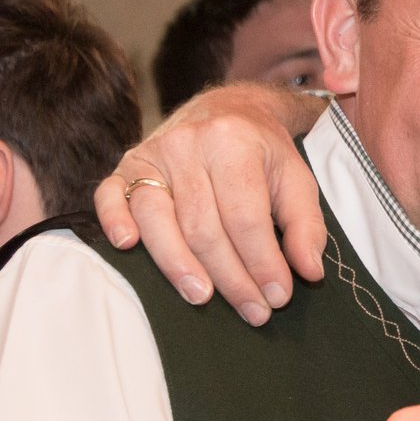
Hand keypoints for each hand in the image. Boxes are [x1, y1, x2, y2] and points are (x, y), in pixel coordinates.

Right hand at [95, 83, 325, 325]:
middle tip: (251, 311)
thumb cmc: (264, 153)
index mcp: (234, 143)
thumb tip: (309, 272)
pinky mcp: (127, 163)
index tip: (277, 296)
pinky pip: (111, 195)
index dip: (262, 263)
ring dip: (178, 265)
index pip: (246, 217)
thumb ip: (306, 225)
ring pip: (158, 218)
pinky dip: (114, 221)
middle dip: (230, 276)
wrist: (228, 109)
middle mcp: (189, 145)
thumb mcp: (297, 180)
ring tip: (201, 297)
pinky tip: (127, 246)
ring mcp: (153, 153)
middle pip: (203, 226)